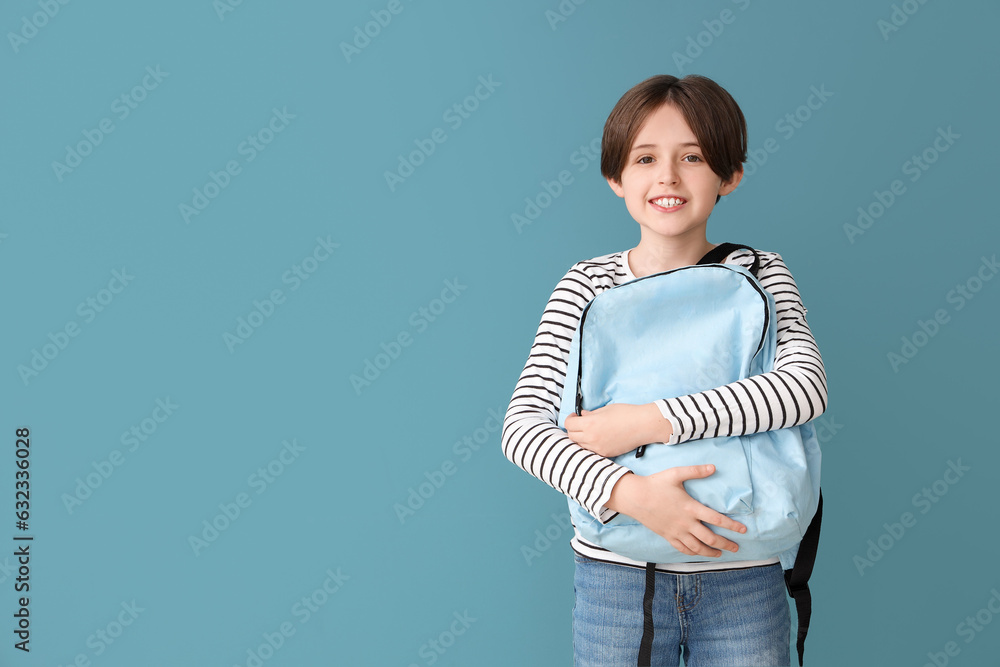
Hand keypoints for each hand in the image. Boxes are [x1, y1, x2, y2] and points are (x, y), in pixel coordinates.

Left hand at [564, 403, 671, 457]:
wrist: (643, 426)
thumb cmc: (626, 414)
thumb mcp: (605, 409)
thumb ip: (591, 414)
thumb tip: (582, 415)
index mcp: (590, 424)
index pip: (569, 424)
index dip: (570, 418)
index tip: (575, 416)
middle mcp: (592, 438)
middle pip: (571, 436)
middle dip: (573, 429)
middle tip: (580, 423)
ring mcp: (598, 448)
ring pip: (580, 445)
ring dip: (580, 438)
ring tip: (589, 431)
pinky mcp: (606, 453)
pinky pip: (591, 450)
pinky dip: (590, 445)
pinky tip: (597, 438)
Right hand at [607, 465, 746, 557]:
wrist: (634, 497)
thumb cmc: (655, 484)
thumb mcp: (676, 474)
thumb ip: (696, 471)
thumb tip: (713, 467)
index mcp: (690, 508)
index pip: (716, 519)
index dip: (732, 525)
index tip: (743, 530)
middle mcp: (685, 523)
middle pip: (710, 538)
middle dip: (725, 544)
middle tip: (736, 548)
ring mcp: (676, 531)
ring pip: (697, 547)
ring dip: (711, 552)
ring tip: (720, 554)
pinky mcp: (667, 536)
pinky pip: (682, 548)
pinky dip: (692, 553)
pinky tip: (698, 553)